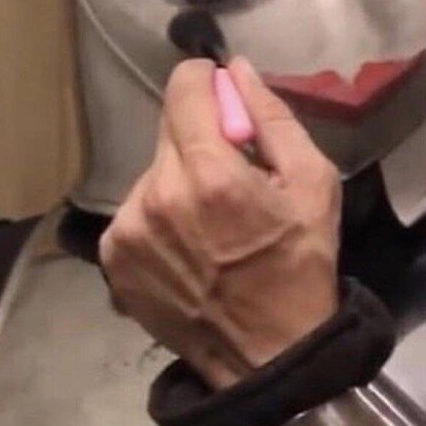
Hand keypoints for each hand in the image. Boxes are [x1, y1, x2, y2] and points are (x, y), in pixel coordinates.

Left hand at [99, 56, 340, 389]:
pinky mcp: (113, 258)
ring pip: (153, 169)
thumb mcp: (313, 183)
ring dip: (180, 177)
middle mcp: (157, 195)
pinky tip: (189, 244)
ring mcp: (128, 230)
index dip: (205, 81)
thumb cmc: (301, 264)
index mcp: (210, 174)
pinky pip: (136, 208)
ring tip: (212, 219)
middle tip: (234, 172)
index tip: (224, 96)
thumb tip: (238, 71)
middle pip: (169, 128)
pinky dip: (160, 212)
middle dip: (202, 136)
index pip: (183, 88)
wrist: (267, 355)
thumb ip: (273, 118)